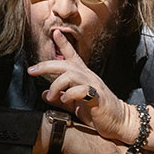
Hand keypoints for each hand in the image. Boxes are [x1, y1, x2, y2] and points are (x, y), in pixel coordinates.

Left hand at [28, 29, 134, 143]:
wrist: (120, 122)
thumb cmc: (99, 112)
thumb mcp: (75, 105)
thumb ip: (61, 98)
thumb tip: (44, 94)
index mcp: (84, 76)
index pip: (73, 56)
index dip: (63, 43)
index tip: (55, 32)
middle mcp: (88, 77)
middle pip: (66, 64)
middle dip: (46, 65)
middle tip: (32, 70)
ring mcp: (94, 86)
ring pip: (71, 75)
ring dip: (57, 85)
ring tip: (52, 96)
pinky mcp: (97, 97)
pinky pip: (82, 90)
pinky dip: (70, 94)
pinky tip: (66, 100)